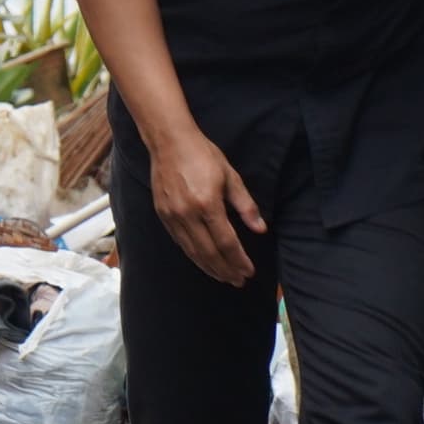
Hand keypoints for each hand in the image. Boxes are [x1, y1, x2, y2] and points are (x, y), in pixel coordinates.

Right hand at [144, 124, 268, 286]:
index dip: (239, 260)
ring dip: (210, 268)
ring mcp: (172, 216)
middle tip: (238, 281)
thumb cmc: (203, 155)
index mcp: (207, 204)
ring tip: (224, 277)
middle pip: (209, 253)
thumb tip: (260, 229)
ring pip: (192, 251)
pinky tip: (203, 261)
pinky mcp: (162, 215)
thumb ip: (245, 205)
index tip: (249, 271)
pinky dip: (194, 256)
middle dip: (226, 270)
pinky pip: (180, 242)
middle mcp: (187, 214)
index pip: (226, 242)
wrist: (168, 141)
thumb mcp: (230, 176)